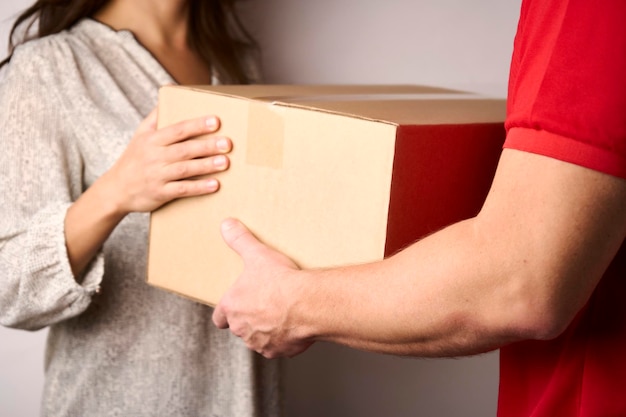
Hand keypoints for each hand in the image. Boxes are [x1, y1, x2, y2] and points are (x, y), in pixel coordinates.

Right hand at [104, 108, 231, 214]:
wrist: (116, 190)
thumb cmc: (133, 159)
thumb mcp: (140, 135)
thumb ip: (155, 117)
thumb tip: (168, 92)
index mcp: (152, 140)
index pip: (177, 130)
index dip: (196, 125)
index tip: (215, 121)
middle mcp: (155, 156)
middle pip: (184, 149)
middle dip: (207, 146)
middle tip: (227, 143)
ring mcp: (158, 176)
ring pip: (185, 169)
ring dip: (206, 166)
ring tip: (225, 162)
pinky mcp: (160, 193)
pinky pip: (181, 190)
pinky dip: (198, 187)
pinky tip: (214, 185)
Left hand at [213, 218, 313, 357]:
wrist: (306, 304)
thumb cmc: (280, 281)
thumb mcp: (257, 254)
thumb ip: (240, 240)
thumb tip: (226, 224)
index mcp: (232, 307)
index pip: (219, 318)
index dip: (225, 314)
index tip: (234, 308)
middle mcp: (242, 328)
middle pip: (240, 328)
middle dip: (250, 319)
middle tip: (265, 305)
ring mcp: (260, 342)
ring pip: (258, 339)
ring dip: (266, 331)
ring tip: (282, 314)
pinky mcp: (278, 350)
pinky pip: (279, 346)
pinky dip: (284, 339)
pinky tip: (295, 325)